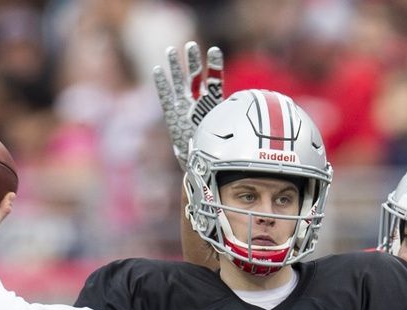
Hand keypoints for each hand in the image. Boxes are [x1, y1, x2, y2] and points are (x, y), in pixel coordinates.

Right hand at [153, 41, 222, 166]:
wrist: (201, 167)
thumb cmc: (217, 150)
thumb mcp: (228, 132)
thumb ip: (234, 119)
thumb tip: (249, 108)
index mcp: (213, 105)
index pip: (214, 81)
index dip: (214, 66)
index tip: (214, 50)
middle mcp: (198, 104)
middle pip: (194, 78)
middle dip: (192, 62)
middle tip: (190, 46)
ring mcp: (184, 109)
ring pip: (179, 84)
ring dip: (175, 68)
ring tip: (171, 50)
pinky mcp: (172, 116)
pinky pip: (165, 98)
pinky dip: (161, 85)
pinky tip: (158, 70)